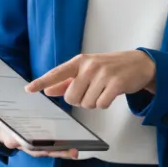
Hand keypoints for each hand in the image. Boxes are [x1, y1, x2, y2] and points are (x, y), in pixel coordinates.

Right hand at [0, 104, 78, 159]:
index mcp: (11, 138)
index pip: (21, 142)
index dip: (30, 143)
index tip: (42, 144)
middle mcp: (23, 144)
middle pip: (39, 149)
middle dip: (53, 151)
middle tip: (69, 150)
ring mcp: (33, 145)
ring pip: (48, 150)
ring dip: (62, 151)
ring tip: (76, 151)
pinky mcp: (40, 143)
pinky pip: (52, 147)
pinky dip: (62, 148)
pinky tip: (75, 146)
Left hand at [25, 51, 155, 107]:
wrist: (138, 63)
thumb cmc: (110, 67)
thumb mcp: (87, 70)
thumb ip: (67, 80)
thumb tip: (48, 89)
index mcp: (80, 61)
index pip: (57, 73)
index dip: (42, 81)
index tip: (29, 89)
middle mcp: (90, 66)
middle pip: (71, 97)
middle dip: (80, 100)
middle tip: (91, 92)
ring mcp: (103, 74)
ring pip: (86, 103)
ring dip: (94, 102)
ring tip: (103, 91)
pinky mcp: (116, 83)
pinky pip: (101, 104)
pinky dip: (104, 104)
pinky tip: (110, 94)